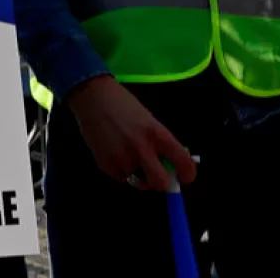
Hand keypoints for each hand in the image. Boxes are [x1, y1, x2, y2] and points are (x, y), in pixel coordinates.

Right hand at [67, 75, 195, 190]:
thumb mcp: (150, 120)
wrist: (92, 97)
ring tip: (129, 157)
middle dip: (162, 182)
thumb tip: (171, 165)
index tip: (183, 176)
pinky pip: (121, 178)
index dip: (187, 174)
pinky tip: (115, 154)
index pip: (184, 164)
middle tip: (157, 174)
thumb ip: (161, 143)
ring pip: (138, 182)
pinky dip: (122, 171)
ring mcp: (122, 158)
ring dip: (138, 174)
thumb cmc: (124, 105)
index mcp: (158, 135)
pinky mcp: (105, 164)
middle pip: (161, 183)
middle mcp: (142, 149)